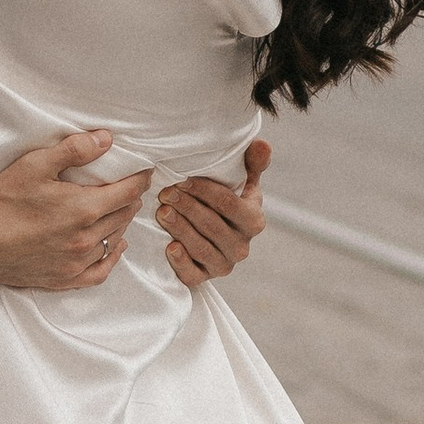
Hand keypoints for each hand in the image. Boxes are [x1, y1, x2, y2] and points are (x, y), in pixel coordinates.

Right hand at [0, 130, 153, 291]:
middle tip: (130, 187)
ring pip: (114, 240)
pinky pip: (100, 271)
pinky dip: (112, 258)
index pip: (128, 192)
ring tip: (119, 210)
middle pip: (124, 216)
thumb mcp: (36, 164)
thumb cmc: (2, 199)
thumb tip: (107, 139)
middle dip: (130, 199)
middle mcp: (85, 238)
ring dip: (120, 223)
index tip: (145, 172)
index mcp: (83, 209)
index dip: (140, 180)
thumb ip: (74, 150)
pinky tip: (115, 246)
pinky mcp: (63, 278)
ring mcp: (75, 262)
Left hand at [158, 136, 271, 289]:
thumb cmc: (227, 201)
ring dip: (179, 228)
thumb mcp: (241, 181)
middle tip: (166, 192)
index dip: (204, 191)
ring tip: (161, 211)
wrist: (214, 234)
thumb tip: (262, 144)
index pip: (229, 204)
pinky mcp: (205, 278)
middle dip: (187, 206)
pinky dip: (180, 262)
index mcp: (254, 221)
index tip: (183, 179)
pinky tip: (169, 246)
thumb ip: (252, 163)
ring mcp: (224, 264)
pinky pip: (193, 275)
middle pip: (211, 225)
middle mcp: (242, 247)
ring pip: (201, 248)